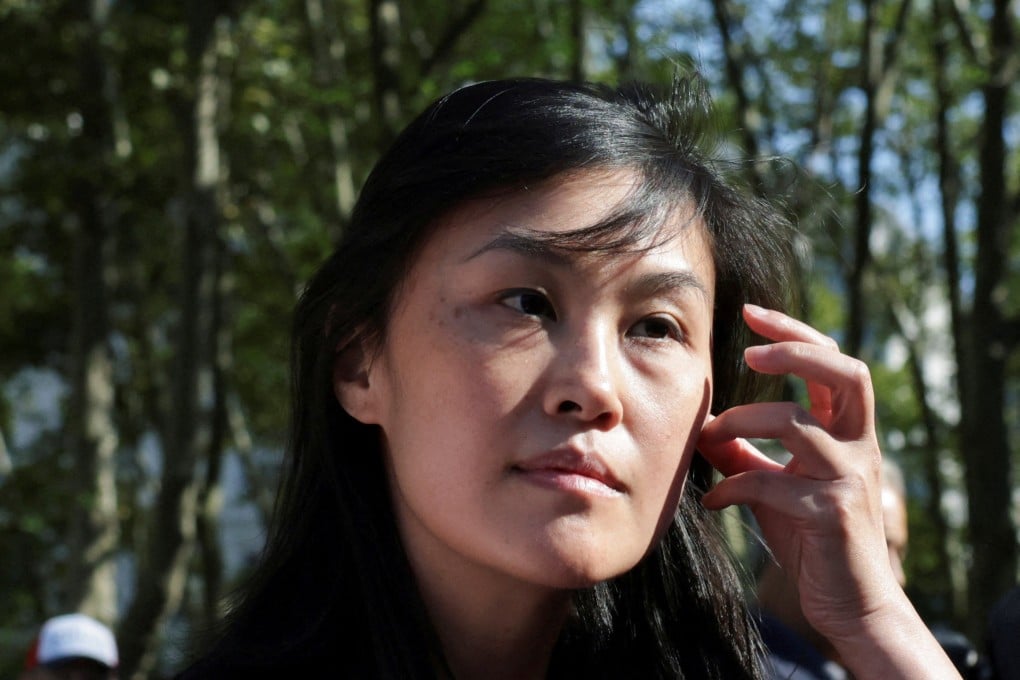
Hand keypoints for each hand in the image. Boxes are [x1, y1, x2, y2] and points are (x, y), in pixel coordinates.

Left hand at [697, 304, 899, 643]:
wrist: (851, 603)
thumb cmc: (812, 537)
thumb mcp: (776, 484)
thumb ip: (746, 451)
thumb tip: (701, 426)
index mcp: (847, 431)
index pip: (832, 362)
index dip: (795, 333)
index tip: (751, 314)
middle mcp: (858, 447)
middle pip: (845, 373)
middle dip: (795, 352)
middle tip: (749, 353)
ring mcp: (849, 478)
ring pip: (797, 423)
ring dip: (742, 420)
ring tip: (709, 437)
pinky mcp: (832, 514)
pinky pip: (773, 484)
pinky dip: (731, 487)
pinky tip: (711, 502)